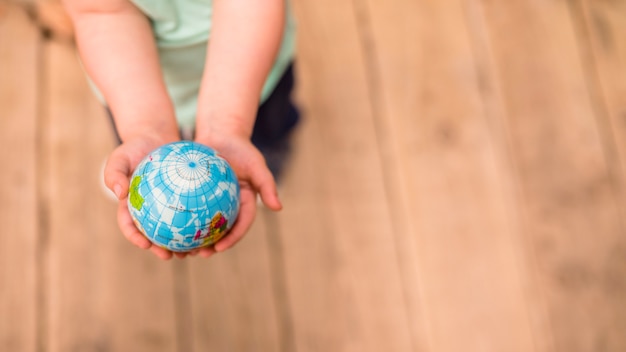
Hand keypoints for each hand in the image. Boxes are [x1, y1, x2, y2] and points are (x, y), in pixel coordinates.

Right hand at [103, 133, 192, 259]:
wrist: (154, 139)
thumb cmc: (134, 149)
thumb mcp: (120, 157)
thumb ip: (114, 173)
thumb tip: (119, 193)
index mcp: (129, 206)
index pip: (129, 226)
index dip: (135, 238)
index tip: (144, 245)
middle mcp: (146, 211)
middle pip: (153, 235)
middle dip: (160, 249)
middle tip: (170, 256)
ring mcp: (164, 207)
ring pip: (173, 229)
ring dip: (181, 244)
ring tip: (192, 252)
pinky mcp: (180, 200)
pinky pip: (190, 212)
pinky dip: (197, 222)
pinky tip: (208, 229)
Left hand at [194, 132, 282, 256]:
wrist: (221, 134)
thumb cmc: (240, 148)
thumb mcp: (256, 164)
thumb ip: (268, 185)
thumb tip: (278, 208)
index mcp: (245, 203)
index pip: (241, 225)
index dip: (232, 239)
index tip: (219, 248)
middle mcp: (230, 206)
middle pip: (222, 231)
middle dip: (212, 247)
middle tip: (201, 254)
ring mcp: (214, 202)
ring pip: (204, 224)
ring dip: (195, 239)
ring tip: (183, 249)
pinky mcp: (199, 195)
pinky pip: (190, 209)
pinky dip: (182, 219)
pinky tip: (168, 227)